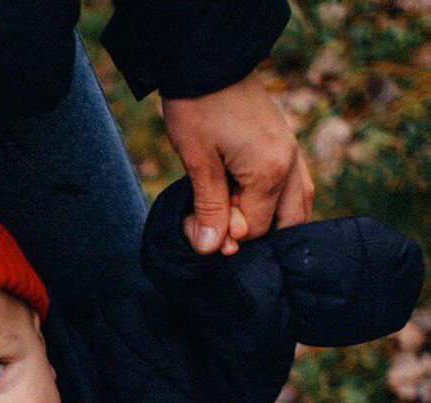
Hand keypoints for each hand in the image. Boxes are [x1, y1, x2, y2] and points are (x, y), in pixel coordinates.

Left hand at [162, 72, 314, 254]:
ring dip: (272, 220)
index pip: (254, 229)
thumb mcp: (198, 161)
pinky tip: (254, 203)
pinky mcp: (286, 143)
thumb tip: (211, 249)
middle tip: (223, 228)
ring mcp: (293, 151)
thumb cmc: (198, 108)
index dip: (225, 235)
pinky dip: (280, 202)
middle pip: (289, 223)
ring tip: (237, 218)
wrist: (210, 60)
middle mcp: (290, 163)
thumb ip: (209, 207)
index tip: (198, 225)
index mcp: (271, 171)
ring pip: (298, 204)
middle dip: (257, 235)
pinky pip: (296, 184)